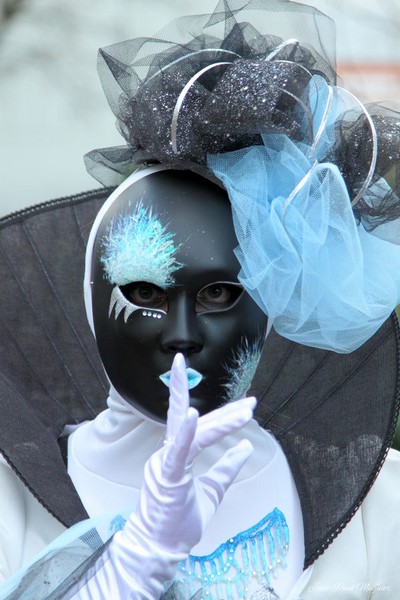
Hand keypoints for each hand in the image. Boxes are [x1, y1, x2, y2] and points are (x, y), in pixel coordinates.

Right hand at [71, 353, 255, 598]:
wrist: (159, 550)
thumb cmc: (180, 522)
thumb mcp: (213, 490)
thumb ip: (227, 468)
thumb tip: (247, 446)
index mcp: (178, 455)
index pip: (202, 426)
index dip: (224, 413)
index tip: (247, 405)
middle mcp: (170, 453)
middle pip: (201, 424)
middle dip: (228, 411)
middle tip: (252, 401)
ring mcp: (166, 462)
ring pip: (196, 434)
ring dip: (221, 421)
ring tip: (245, 411)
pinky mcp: (166, 475)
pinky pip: (178, 450)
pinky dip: (186, 432)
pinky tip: (193, 415)